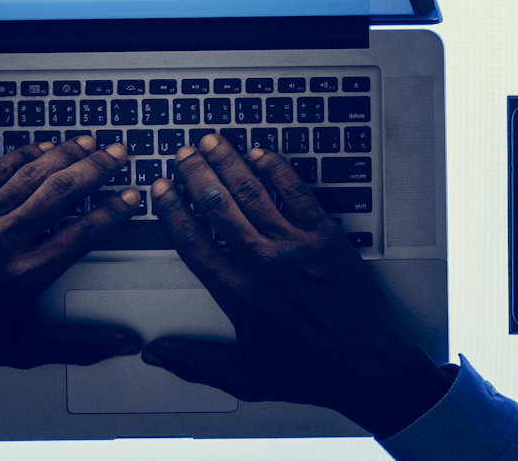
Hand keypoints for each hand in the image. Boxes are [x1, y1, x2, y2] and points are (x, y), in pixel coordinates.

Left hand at [0, 137, 140, 379]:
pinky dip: (22, 156)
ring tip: (91, 142)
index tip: (133, 196)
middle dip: (97, 169)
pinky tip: (44, 147)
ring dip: (65, 154)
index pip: (81, 235)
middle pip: (60, 193)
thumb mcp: (19, 349)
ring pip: (30, 176)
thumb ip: (75, 345)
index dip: (113, 211)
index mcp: (21, 278)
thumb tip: (121, 345)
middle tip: (120, 153)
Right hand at [141, 135, 453, 436]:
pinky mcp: (325, 236)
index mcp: (236, 292)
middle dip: (196, 174)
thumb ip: (194, 362)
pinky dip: (277, 170)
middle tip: (182, 152)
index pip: (192, 241)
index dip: (172, 211)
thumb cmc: (306, 370)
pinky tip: (262, 153)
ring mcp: (295, 245)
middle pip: (218, 206)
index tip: (160, 189)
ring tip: (212, 142)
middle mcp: (261, 262)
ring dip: (229, 163)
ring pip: (253, 193)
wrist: (364, 363)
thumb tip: (153, 355)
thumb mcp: (242, 375)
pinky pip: (296, 193)